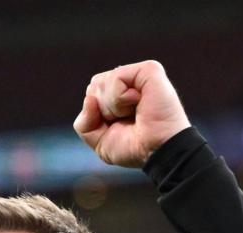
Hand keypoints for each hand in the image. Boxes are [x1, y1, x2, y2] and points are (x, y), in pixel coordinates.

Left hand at [73, 60, 190, 167]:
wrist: (158, 151)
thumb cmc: (134, 148)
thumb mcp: (98, 141)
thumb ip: (84, 123)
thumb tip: (89, 98)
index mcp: (120, 95)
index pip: (91, 93)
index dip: (96, 115)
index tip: (118, 126)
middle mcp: (130, 82)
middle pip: (94, 85)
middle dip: (103, 109)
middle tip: (127, 120)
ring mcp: (140, 74)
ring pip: (101, 81)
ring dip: (112, 106)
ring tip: (134, 113)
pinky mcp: (149, 70)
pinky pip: (116, 77)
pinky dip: (120, 98)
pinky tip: (138, 103)